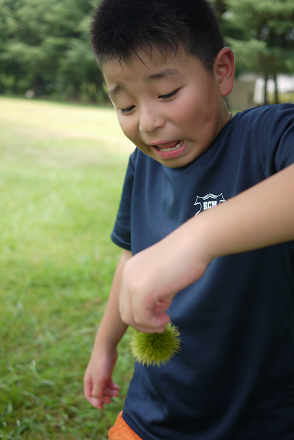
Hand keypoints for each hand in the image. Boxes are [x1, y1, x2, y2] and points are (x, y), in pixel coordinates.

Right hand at [84, 347, 119, 408]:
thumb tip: (96, 404)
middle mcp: (93, 379)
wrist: (107, 347)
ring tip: (117, 392)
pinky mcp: (107, 371)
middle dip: (104, 397)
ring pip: (104, 387)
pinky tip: (118, 388)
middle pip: (98, 392)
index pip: (89, 396)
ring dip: (110, 392)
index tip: (102, 407)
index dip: (95, 402)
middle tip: (111, 400)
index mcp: (88, 381)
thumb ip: (97, 393)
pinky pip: (109, 382)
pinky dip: (113, 386)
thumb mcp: (99, 380)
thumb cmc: (101, 364)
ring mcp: (100, 375)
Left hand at [119, 217, 210, 332]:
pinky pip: (142, 318)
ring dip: (148, 326)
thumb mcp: (163, 278)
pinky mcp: (142, 291)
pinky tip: (167, 318)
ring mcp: (132, 282)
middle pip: (125, 311)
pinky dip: (153, 324)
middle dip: (143, 323)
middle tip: (161, 323)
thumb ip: (155, 294)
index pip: (126, 301)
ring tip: (165, 321)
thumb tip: (156, 312)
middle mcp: (127, 275)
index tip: (160, 316)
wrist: (195, 244)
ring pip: (130, 317)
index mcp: (130, 269)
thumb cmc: (186, 258)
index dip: (141, 313)